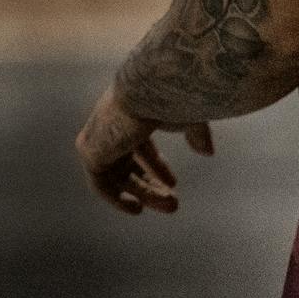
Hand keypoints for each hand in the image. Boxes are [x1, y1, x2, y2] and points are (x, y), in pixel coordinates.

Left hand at [73, 81, 215, 215]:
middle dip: (151, 185)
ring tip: (171, 206)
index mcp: (130, 112)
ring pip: (118, 176)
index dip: (156, 166)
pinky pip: (100, 184)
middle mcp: (111, 124)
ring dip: (143, 194)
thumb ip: (196, 133)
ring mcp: (98, 138)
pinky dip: (116, 199)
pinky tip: (138, 208)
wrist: (151, 89)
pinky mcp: (91, 152)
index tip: (174, 183)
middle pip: (128, 163)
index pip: (139, 144)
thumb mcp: (188, 116)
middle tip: (174, 203)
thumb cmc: (171, 96)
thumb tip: (207, 153)